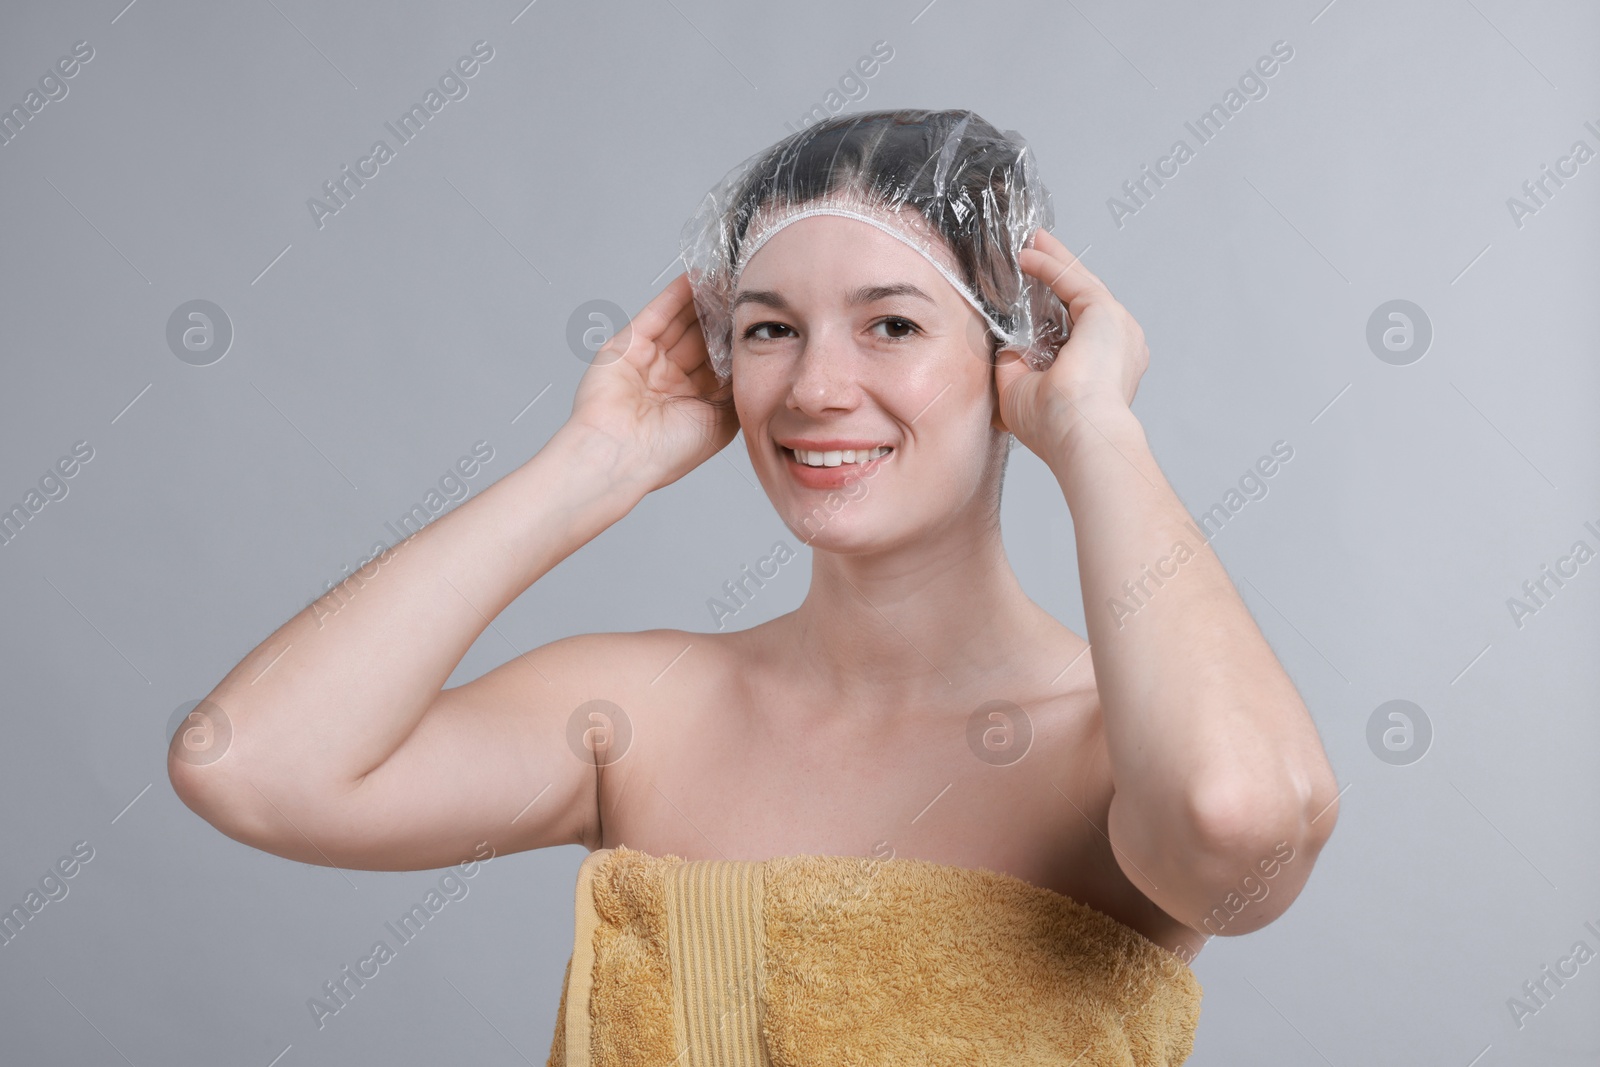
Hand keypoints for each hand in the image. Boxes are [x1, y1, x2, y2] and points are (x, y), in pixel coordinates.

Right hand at [566, 273, 739, 490]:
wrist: (621, 455)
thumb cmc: (667, 451)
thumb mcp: (720, 422)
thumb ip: (735, 388)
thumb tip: (752, 358)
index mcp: (690, 401)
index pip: (719, 360)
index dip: (737, 340)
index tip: (758, 319)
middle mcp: (669, 380)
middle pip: (701, 337)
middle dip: (722, 316)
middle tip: (744, 290)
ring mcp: (647, 361)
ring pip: (681, 321)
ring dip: (704, 300)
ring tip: (726, 277)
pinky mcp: (627, 344)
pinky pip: (658, 313)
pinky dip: (677, 295)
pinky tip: (698, 278)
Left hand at [993, 229, 1148, 455]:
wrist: (1079, 434)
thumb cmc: (1054, 426)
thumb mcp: (1021, 391)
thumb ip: (1015, 364)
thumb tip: (1005, 343)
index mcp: (1105, 369)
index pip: (1077, 327)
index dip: (1054, 304)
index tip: (1033, 287)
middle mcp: (1118, 347)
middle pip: (1082, 299)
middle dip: (1058, 272)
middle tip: (1035, 249)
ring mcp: (1118, 328)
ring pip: (1081, 284)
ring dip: (1055, 260)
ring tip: (1033, 241)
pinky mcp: (1106, 314)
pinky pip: (1073, 280)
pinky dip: (1051, 265)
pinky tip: (1028, 254)